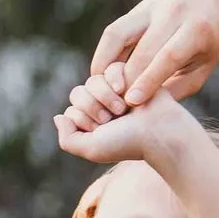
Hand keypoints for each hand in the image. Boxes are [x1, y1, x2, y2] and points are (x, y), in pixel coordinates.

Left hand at [53, 62, 198, 165]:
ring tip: (123, 108)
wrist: (160, 130)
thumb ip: (67, 139)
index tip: (103, 130)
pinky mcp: (129, 74)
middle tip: (113, 119)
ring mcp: (116, 90)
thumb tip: (58, 116)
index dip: (83, 119)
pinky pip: (108, 68)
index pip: (70, 111)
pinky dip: (116, 79)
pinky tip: (128, 92)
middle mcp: (103, 106)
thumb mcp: (91, 149)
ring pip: (91, 81)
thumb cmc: (129, 143)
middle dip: (92, 106)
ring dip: (105, 95)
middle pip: (77, 93)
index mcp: (94, 124)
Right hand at [92, 0, 218, 103]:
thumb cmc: (211, 39)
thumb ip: (178, 87)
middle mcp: (172, 13)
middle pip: (143, 50)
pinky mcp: (137, 8)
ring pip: (118, 34)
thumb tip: (145, 108)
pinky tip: (104, 73)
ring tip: (104, 88)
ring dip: (105, 63)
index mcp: (197, 29)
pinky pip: (114, 31)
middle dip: (127, 80)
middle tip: (118, 105)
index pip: (169, 56)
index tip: (132, 101)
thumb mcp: (205, 65)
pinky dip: (105, 53)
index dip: (149, 80)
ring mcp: (151, 7)